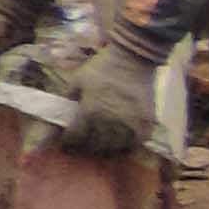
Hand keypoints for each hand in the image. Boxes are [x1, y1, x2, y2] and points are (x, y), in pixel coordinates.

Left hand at [57, 43, 161, 161]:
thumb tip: (63, 113)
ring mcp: (129, 123)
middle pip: (95, 144)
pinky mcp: (145, 122)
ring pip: (115, 147)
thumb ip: (69, 98)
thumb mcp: (78, 79)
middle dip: (86, 147)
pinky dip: (128, 147)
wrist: (133, 58)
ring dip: (106, 150)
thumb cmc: (102, 67)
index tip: (66, 142)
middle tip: (83, 146)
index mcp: (90, 111)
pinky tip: (123, 146)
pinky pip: (136, 142)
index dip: (68, 141)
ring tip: (102, 148)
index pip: (75, 135)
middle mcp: (109, 121)